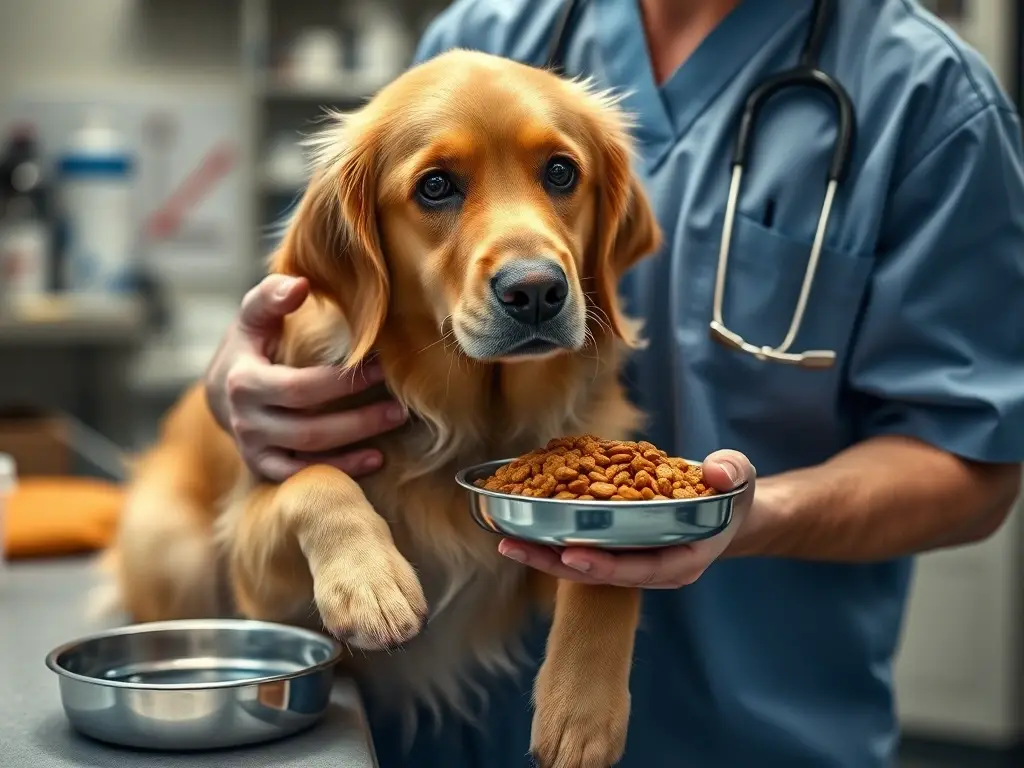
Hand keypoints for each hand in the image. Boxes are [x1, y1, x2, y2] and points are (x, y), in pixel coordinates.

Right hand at [204, 274, 407, 481]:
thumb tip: (300, 285)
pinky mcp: (265, 468)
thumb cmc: (251, 344)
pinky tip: (376, 459)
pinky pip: (304, 476)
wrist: (223, 391)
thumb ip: (272, 296)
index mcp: (244, 382)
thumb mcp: (254, 316)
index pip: (300, 388)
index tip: (384, 366)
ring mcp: (254, 449)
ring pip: (311, 455)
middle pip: (309, 429)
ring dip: (356, 445)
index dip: (344, 382)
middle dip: (359, 419)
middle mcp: (246, 422)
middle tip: (401, 407)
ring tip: (394, 426)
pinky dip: (341, 470)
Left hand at [497, 450, 755, 587]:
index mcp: (683, 560)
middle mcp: (654, 569)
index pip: (641, 570)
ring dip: (545, 554)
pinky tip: (523, 526)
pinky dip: (554, 539)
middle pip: (601, 573)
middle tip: (517, 546)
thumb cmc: (730, 494)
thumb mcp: (740, 478)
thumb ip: (731, 473)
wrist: (725, 507)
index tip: (571, 554)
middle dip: (557, 562)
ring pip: (585, 566)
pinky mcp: (619, 549)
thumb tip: (714, 470)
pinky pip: (584, 548)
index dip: (606, 566)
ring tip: (506, 540)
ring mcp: (634, 562)